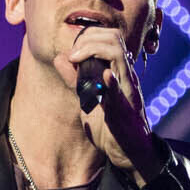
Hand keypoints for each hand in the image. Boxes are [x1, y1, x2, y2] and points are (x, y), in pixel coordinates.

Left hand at [72, 23, 161, 184]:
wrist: (129, 153)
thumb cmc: (111, 126)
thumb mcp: (89, 99)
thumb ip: (75, 80)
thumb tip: (60, 58)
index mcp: (119, 72)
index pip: (110, 37)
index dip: (89, 35)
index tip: (72, 51)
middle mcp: (125, 77)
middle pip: (115, 39)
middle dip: (89, 38)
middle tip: (73, 55)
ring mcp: (127, 91)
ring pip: (119, 56)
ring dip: (95, 50)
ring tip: (77, 59)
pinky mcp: (125, 110)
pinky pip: (119, 91)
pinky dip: (111, 82)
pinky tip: (104, 76)